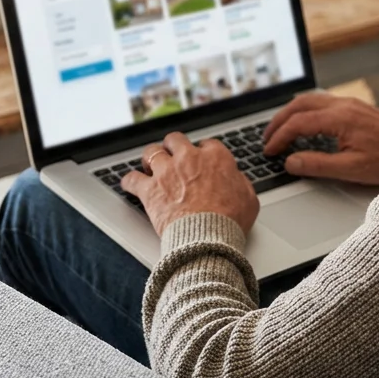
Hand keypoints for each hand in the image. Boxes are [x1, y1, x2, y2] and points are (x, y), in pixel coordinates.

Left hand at [122, 132, 259, 235]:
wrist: (208, 238)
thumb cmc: (230, 221)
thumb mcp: (249, 199)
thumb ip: (241, 183)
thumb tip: (237, 179)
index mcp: (216, 158)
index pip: (207, 144)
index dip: (203, 152)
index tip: (201, 159)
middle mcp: (189, 159)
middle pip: (175, 140)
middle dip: (173, 147)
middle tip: (172, 157)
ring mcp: (167, 172)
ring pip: (151, 152)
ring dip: (150, 158)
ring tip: (149, 165)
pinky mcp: (150, 190)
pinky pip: (132, 178)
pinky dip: (129, 181)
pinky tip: (129, 183)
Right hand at [262, 93, 378, 185]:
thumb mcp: (351, 169)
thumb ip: (317, 165)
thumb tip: (291, 162)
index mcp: (340, 118)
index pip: (298, 123)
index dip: (279, 137)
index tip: (269, 151)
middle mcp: (343, 105)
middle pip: (299, 105)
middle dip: (279, 121)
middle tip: (266, 138)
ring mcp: (350, 104)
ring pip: (310, 100)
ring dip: (291, 113)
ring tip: (279, 130)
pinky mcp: (356, 107)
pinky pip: (322, 102)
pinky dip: (305, 111)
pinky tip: (304, 125)